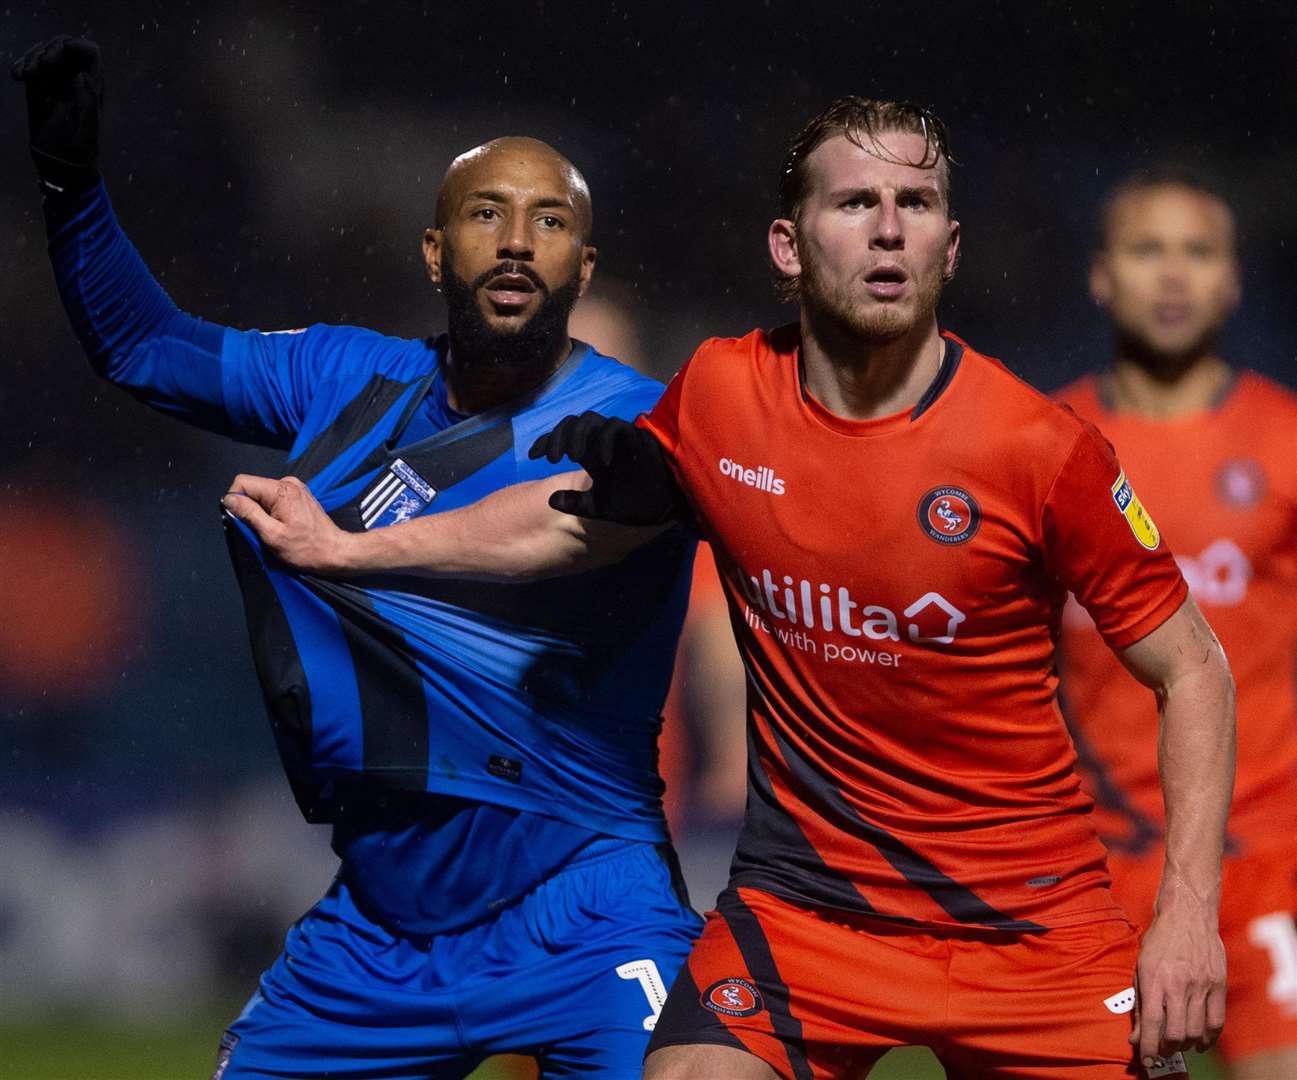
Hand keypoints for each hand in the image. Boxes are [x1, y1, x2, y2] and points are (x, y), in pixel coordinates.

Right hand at [12, 34, 102, 193]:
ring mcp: (56, 82)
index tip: (57, 53)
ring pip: (44, 52)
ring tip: (25, 74)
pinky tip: (17, 76)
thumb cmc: (81, 150)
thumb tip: (80, 74)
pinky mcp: (39, 88)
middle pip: (63, 46)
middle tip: (38, 66)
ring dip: (32, 56)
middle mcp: (75, 78)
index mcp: (93, 85)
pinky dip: (21, 65)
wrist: (62, 163)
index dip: (74, 44)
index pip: (88, 51)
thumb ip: (87, 101)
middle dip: (48, 49)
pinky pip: (30, 66)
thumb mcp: (89, 129)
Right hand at [223, 474, 355, 574]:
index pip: (243, 481)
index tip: (242, 520)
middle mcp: (288, 482)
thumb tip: (229, 499)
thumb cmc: (305, 548)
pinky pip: (274, 499)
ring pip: (262, 494)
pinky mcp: (298, 496)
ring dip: (261, 512)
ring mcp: (295, 488)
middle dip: (249, 507)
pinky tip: (283, 526)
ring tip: (275, 529)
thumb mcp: (272, 534)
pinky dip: (271, 512)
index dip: (235, 500)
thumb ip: (249, 513)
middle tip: (262, 529)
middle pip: (253, 488)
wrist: (335, 552)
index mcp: (281, 489)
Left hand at [529, 412, 685, 525]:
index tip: (532, 457)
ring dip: (578, 435)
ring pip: (592, 420)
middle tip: (553, 458)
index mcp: (590, 454)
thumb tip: (551, 500)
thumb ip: (576, 504)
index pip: (564, 436)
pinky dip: (606, 440)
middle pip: (574, 423)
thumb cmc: (634, 505)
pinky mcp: (637, 438)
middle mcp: (601, 442)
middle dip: (559, 436)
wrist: (664, 508)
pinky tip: (602, 461)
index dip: (546, 441)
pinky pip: (618, 427)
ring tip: (573, 456)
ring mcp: (619, 438)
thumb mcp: (599, 508)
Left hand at [1131, 899, 1226, 1068]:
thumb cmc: (1159, 941)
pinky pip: (1216, 1021)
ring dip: (1185, 1044)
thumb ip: (1139, 1001)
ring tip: (1176, 1045)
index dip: (1149, 1046)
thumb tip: (1136, 1035)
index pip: (1152, 1022)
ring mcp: (1202, 985)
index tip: (1146, 1059)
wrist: (1188, 915)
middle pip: (1176, 1032)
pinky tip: (1199, 1042)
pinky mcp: (1219, 985)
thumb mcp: (1141, 967)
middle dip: (1166, 1048)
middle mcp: (1179, 984)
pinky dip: (1208, 1037)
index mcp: (1155, 978)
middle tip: (1161, 1050)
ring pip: (1196, 1030)